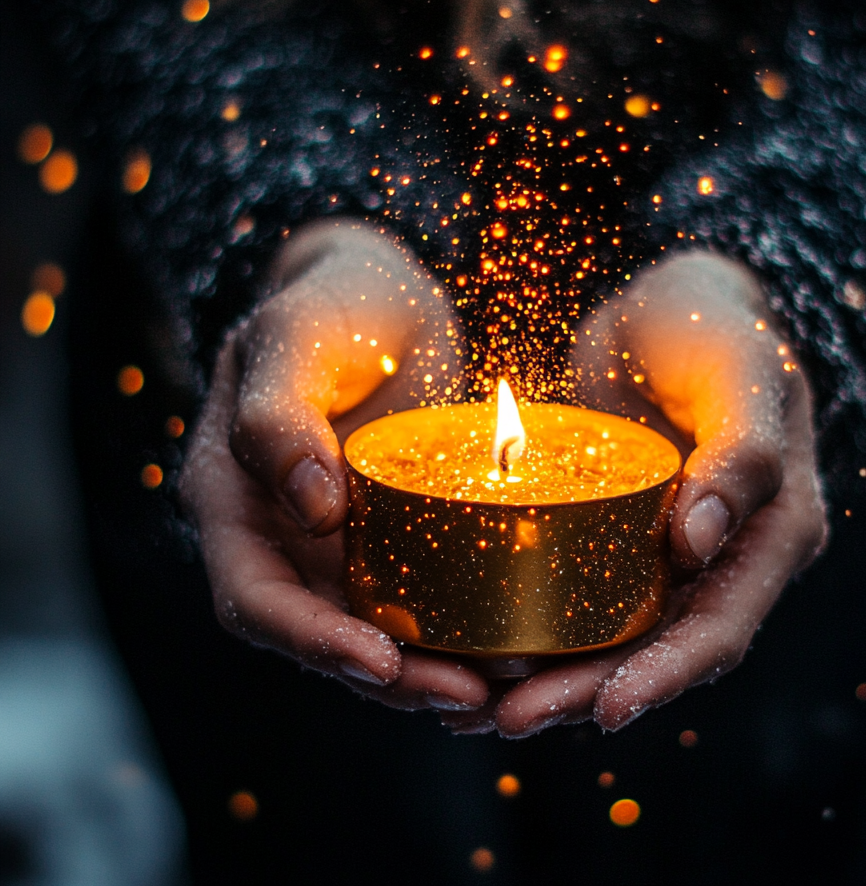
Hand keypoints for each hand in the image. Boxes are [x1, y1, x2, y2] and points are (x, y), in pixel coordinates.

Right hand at [180, 220, 488, 711]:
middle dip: (386, 678)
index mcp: (232, 497)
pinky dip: (454, 631)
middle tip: (466, 697)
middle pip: (318, 636)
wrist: (381, 295)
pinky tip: (508, 647)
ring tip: (498, 689)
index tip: (381, 663)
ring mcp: (336, 541)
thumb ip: (279, 414)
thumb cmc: (330, 302)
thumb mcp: (297, 335)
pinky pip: (417, 597)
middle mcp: (281, 535)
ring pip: (371, 631)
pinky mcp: (393, 534)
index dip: (309, 641)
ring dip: (427, 671)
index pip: (254, 596)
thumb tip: (311, 510)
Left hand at [445, 252, 826, 735]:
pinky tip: (477, 651)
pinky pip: (577, 598)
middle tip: (507, 720)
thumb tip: (701, 544)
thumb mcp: (742, 367)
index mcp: (772, 533)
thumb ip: (744, 448)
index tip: (604, 713)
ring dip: (552, 680)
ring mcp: (665, 553)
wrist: (669, 306)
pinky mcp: (614, 538)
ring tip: (478, 709)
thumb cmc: (716, 326)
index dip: (666, 677)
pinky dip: (534, 630)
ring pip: (611, 640)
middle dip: (585, 694)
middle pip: (656, 652)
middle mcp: (721, 560)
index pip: (720, 627)